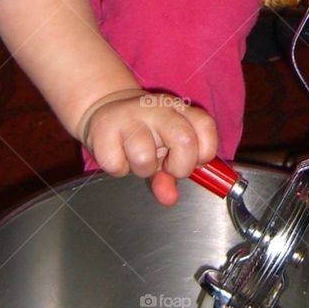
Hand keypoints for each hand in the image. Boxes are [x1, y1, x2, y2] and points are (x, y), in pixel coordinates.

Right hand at [79, 90, 218, 204]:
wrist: (104, 112)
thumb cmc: (142, 133)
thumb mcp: (164, 149)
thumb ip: (173, 174)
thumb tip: (169, 198)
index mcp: (179, 109)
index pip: (205, 126)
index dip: (204, 152)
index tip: (194, 161)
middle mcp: (158, 109)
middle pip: (184, 140)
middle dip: (180, 167)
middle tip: (167, 167)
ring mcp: (129, 116)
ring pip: (145, 158)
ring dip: (143, 169)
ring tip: (138, 157)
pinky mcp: (103, 130)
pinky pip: (117, 166)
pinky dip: (119, 169)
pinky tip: (119, 154)